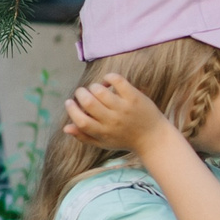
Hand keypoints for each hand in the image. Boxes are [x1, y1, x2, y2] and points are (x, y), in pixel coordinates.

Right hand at [63, 74, 183, 156]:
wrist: (154, 139)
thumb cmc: (125, 140)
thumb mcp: (104, 142)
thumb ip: (84, 136)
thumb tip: (65, 127)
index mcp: (102, 132)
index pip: (80, 120)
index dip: (72, 109)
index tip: (70, 102)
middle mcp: (112, 121)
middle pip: (88, 102)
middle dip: (80, 94)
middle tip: (83, 93)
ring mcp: (124, 108)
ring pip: (100, 91)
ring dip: (94, 87)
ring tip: (97, 89)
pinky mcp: (134, 98)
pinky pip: (118, 81)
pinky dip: (109, 77)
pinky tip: (108, 81)